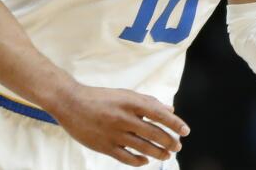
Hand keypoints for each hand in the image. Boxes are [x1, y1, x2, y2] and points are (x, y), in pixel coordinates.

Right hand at [48, 84, 189, 166]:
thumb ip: (148, 102)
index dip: (174, 123)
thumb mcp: (125, 94)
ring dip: (158, 152)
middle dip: (169, 141)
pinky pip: (126, 157)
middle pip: (153, 133)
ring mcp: (113, 133)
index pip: (158, 114)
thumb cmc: (100, 98)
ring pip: (142, 147)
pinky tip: (146, 160)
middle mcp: (123, 117)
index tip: (185, 131)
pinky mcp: (104, 146)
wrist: (70, 103)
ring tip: (166, 155)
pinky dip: (138, 161)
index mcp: (130, 102)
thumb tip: (170, 110)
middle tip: (177, 146)